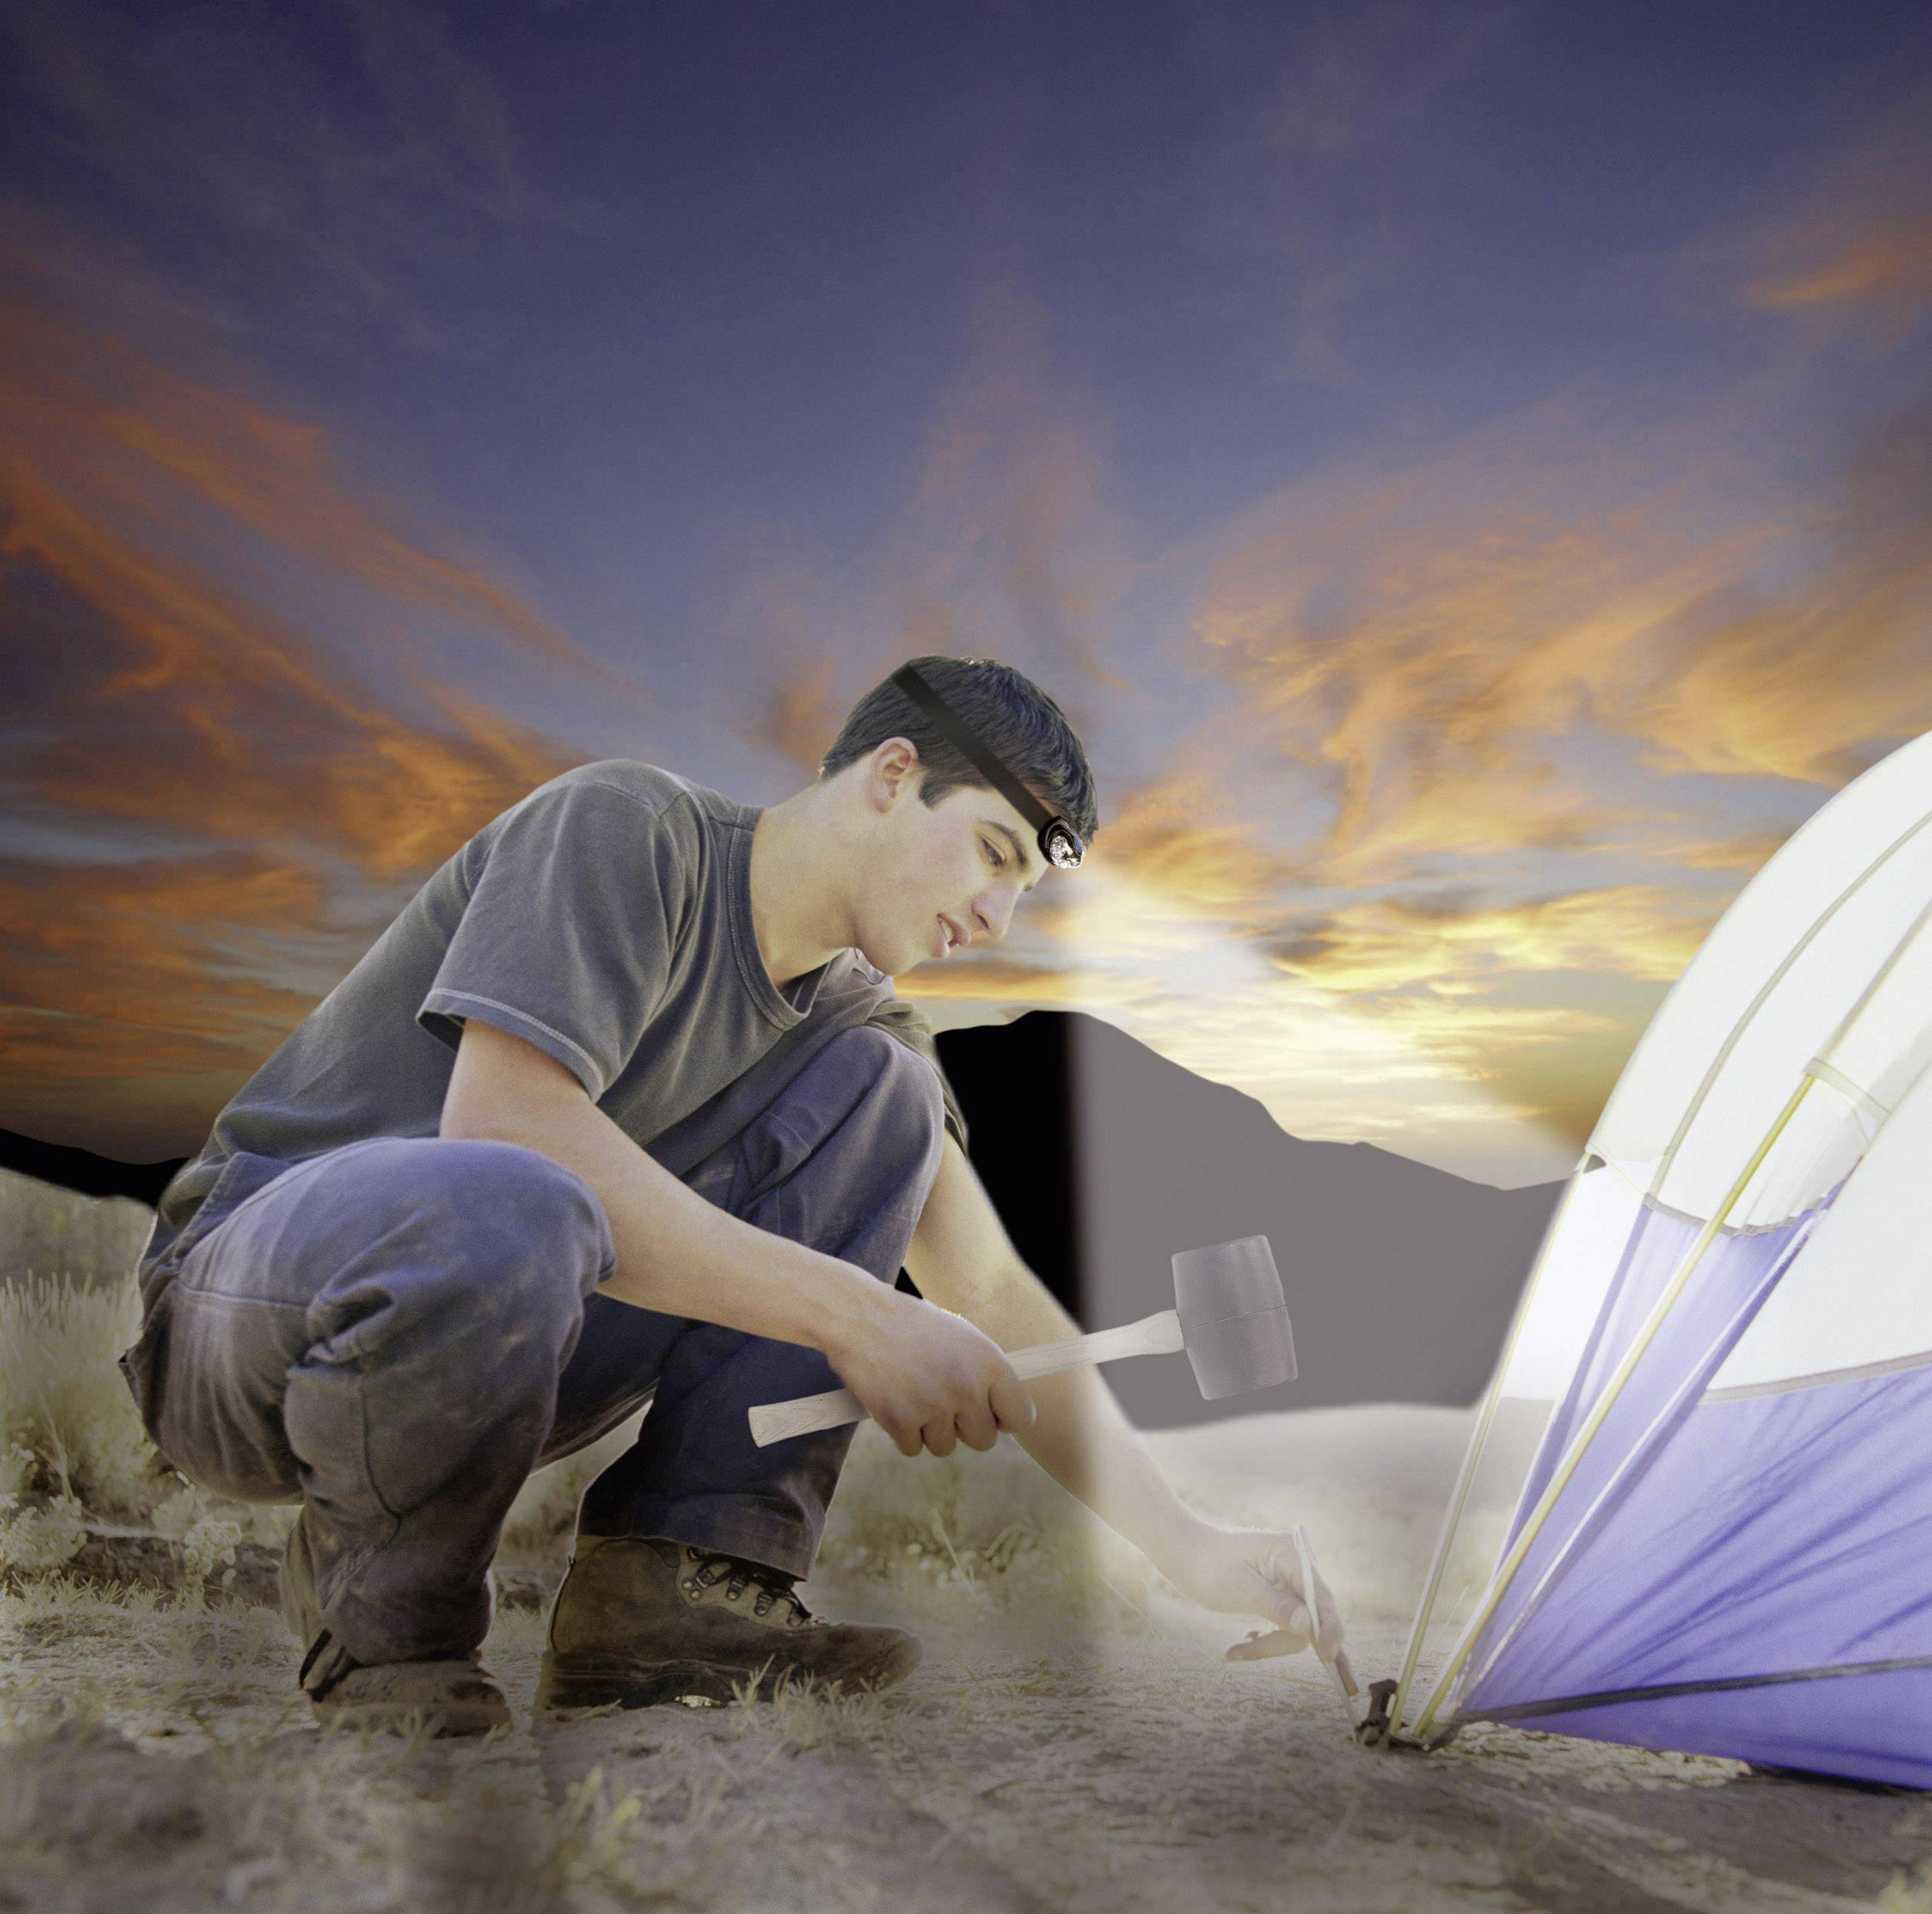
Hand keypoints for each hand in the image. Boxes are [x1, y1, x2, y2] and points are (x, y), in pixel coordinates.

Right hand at [828, 1286, 1035, 1459]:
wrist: (860, 1316)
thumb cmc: (912, 1325)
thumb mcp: (963, 1337)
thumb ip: (985, 1373)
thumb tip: (1002, 1410)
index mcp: (989, 1362)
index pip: (1020, 1416)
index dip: (1004, 1419)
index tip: (991, 1416)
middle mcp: (966, 1387)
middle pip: (984, 1440)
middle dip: (965, 1428)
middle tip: (944, 1404)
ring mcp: (933, 1406)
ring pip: (946, 1447)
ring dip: (931, 1430)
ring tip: (914, 1395)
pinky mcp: (899, 1421)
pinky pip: (913, 1448)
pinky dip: (903, 1433)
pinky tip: (895, 1401)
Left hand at [1158, 1524, 1354, 1689]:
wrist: (1184, 1552)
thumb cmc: (1208, 1566)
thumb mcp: (1241, 1591)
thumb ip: (1278, 1608)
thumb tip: (1311, 1626)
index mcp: (1293, 1555)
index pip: (1322, 1599)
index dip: (1330, 1630)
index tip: (1329, 1657)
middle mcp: (1298, 1565)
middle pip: (1312, 1617)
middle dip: (1282, 1641)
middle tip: (1244, 1651)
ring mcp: (1290, 1579)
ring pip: (1299, 1626)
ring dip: (1271, 1642)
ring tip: (1234, 1650)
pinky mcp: (1281, 1591)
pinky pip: (1288, 1622)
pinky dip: (1270, 1636)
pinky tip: (1246, 1640)